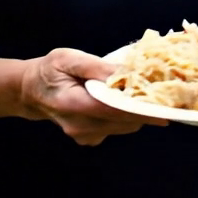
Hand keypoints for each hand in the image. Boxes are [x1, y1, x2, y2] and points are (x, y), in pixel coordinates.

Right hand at [19, 48, 168, 147]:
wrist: (32, 92)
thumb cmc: (50, 70)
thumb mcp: (68, 58)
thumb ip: (95, 67)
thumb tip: (123, 73)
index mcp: (72, 105)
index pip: (113, 111)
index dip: (140, 110)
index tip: (164, 107)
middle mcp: (79, 126)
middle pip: (122, 121)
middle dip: (144, 108)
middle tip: (163, 92)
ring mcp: (84, 136)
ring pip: (122, 126)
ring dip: (137, 112)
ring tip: (147, 92)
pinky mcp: (89, 138)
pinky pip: (116, 128)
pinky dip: (127, 116)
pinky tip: (126, 99)